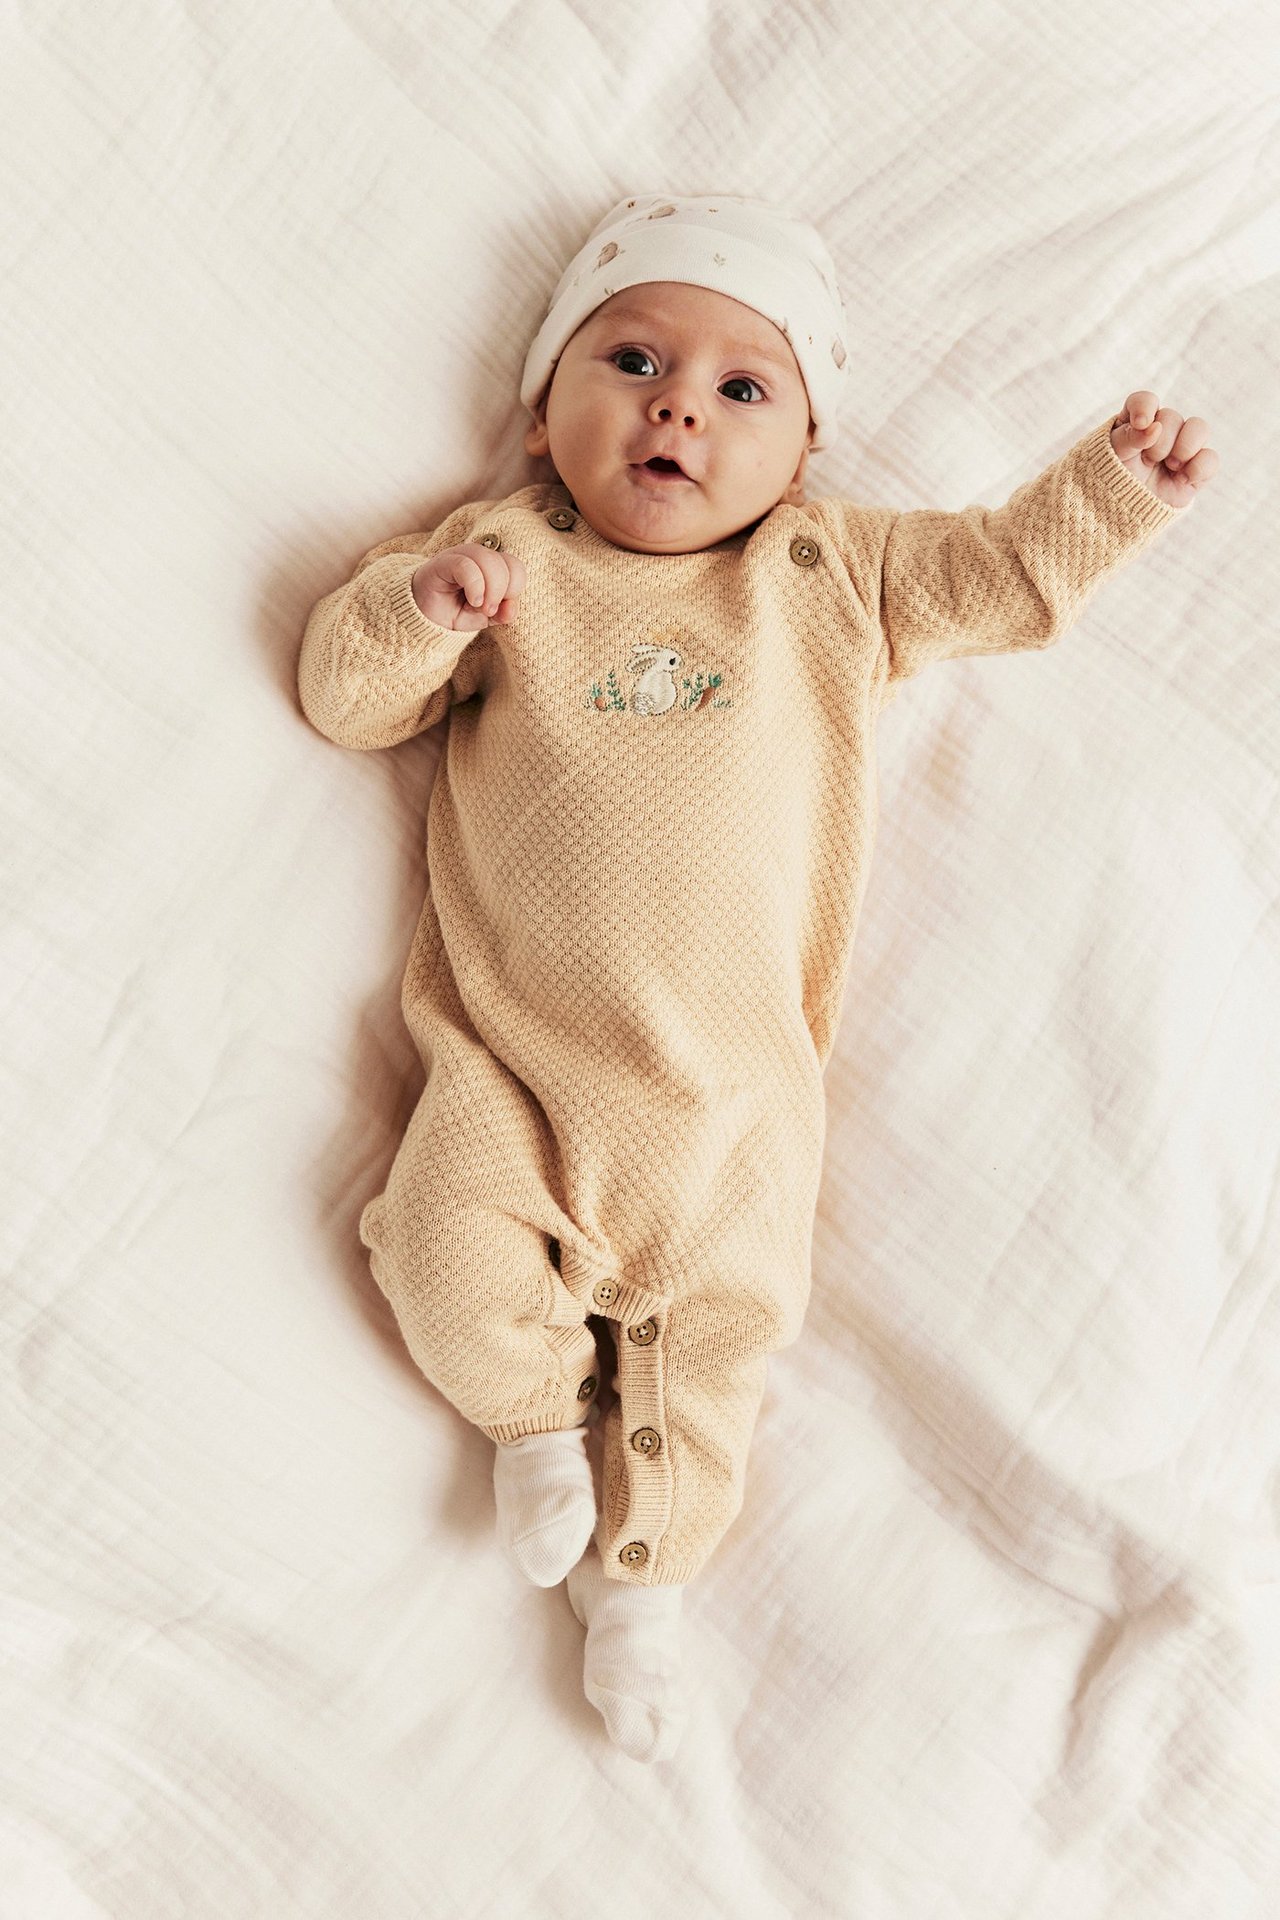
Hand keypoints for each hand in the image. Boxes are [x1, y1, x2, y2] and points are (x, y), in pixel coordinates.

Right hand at [411, 543, 526, 630]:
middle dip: (503, 591)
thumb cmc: (454, 613)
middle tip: (489, 610)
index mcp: (491, 566)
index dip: (515, 589)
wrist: (423, 619)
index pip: (516, 567)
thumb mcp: (484, 618)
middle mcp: (477, 556)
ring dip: (491, 589)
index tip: (501, 609)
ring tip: (479, 607)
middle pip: (505, 563)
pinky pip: (466, 565)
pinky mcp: (442, 562)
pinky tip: (473, 600)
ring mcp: (460, 556)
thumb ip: (502, 613)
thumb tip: (512, 608)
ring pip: (488, 560)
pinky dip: (475, 585)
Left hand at [1109, 392, 1218, 508]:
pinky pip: (1211, 459)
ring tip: (1171, 465)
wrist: (1117, 519)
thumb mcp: (1111, 457)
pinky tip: (1183, 478)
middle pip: (1172, 416)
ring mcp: (1179, 451)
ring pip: (1200, 428)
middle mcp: (1160, 433)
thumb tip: (1154, 426)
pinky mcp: (1194, 472)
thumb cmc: (1110, 482)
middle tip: (1149, 460)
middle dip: (1161, 440)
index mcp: (1134, 424)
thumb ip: (1129, 437)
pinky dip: (1199, 467)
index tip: (1142, 423)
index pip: (1144, 401)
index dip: (1145, 407)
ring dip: (1185, 446)